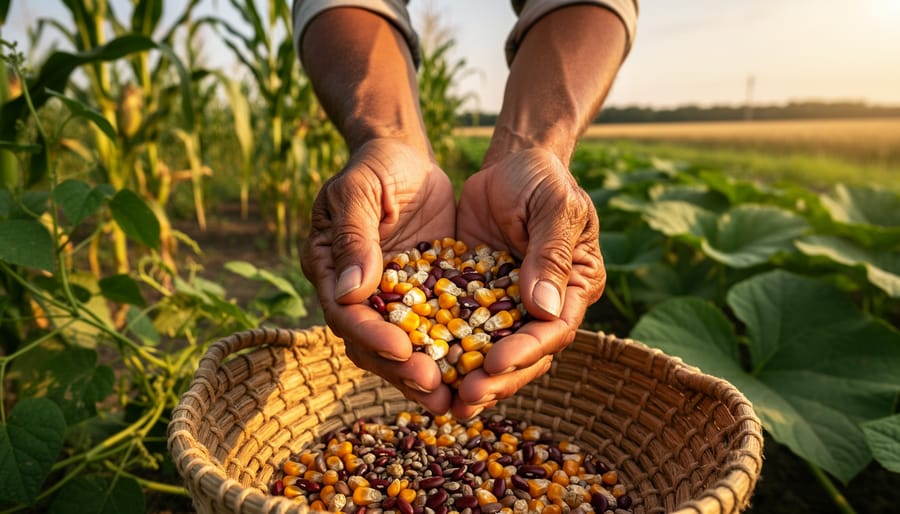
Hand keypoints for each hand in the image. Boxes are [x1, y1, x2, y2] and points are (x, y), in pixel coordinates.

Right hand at [301, 138, 456, 413]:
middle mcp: (353, 292)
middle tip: (434, 387)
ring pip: (400, 347)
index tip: (403, 350)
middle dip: (401, 368)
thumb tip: (352, 290)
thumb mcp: (360, 189)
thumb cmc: (376, 164)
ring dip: (424, 374)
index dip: (372, 335)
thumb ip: (355, 234)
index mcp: (329, 267)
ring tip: (453, 398)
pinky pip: (432, 330)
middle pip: (370, 343)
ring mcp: (388, 298)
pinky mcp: (420, 296)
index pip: (345, 312)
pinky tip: (475, 371)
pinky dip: (449, 352)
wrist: (404, 156)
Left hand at [453, 148, 605, 418]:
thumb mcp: (552, 205)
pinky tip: (423, 366)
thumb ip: (548, 253)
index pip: (555, 330)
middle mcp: (547, 305)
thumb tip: (542, 310)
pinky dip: (447, 350)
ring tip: (447, 401)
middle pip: (526, 355)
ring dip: (472, 378)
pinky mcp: (478, 298)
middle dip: (497, 379)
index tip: (494, 364)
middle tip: (466, 398)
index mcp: (575, 285)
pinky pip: (463, 330)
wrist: (510, 162)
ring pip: (494, 351)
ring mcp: (511, 305)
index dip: (526, 352)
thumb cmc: (541, 177)